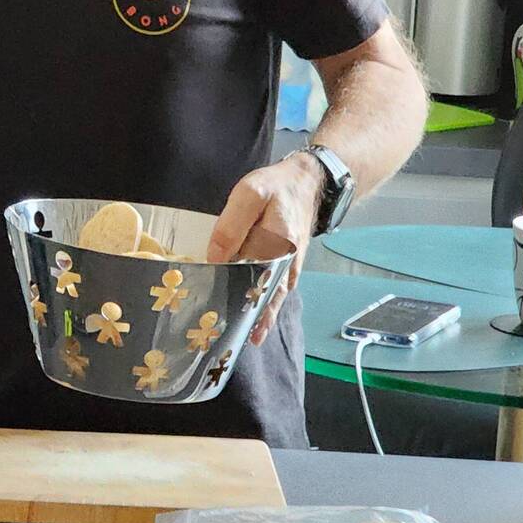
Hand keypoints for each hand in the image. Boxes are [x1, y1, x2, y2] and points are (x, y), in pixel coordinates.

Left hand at [206, 153, 322, 345]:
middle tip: (228, 340)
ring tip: (247, 339)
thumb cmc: (276, 188)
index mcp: (277, 246)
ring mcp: (290, 266)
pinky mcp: (289, 264)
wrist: (307, 182)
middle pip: (265, 295)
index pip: (250, 277)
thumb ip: (231, 226)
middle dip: (248, 316)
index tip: (219, 317)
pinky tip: (256, 321)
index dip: (234, 297)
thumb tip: (215, 259)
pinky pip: (277, 290)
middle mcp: (286, 262)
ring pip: (273, 297)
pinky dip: (267, 305)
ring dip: (260, 316)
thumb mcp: (249, 195)